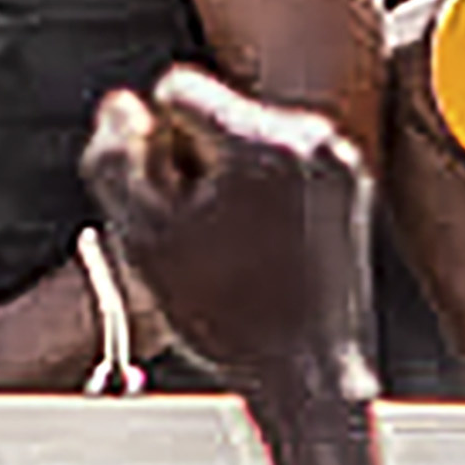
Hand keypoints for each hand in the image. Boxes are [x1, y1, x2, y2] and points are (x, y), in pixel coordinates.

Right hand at [81, 72, 377, 403]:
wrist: (311, 375)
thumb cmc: (228, 317)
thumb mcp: (141, 239)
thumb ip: (112, 160)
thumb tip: (122, 106)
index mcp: (263, 143)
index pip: (177, 89)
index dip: (154, 147)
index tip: (170, 204)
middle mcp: (313, 137)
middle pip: (217, 111)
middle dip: (193, 159)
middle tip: (201, 232)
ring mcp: (340, 161)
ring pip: (250, 136)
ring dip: (227, 176)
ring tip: (233, 245)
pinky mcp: (352, 186)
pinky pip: (285, 161)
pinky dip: (263, 191)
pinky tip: (261, 247)